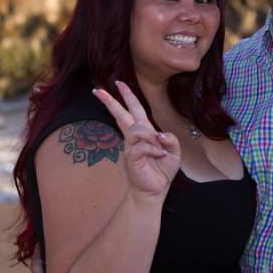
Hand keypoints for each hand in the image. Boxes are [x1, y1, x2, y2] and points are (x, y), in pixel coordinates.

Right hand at [93, 81, 180, 200]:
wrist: (155, 189)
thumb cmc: (162, 170)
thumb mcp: (174, 151)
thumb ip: (170, 139)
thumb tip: (159, 134)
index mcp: (143, 132)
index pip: (133, 110)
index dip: (127, 96)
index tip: (118, 83)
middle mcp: (134, 138)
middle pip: (122, 115)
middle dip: (111, 101)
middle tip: (98, 89)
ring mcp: (131, 147)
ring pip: (136, 129)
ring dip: (150, 135)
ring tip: (159, 146)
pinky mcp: (131, 158)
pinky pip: (142, 147)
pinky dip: (154, 149)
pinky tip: (160, 154)